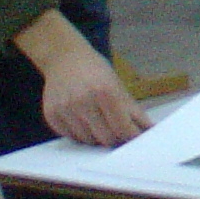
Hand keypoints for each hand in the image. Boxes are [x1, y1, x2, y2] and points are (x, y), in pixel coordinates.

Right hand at [18, 13, 149, 146]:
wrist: (64, 58)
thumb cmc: (96, 71)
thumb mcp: (118, 85)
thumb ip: (132, 110)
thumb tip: (148, 130)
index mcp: (105, 92)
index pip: (122, 127)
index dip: (132, 136)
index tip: (136, 138)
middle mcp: (83, 101)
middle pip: (105, 138)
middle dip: (116, 139)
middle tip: (119, 134)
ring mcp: (65, 109)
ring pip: (87, 140)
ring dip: (97, 138)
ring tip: (100, 125)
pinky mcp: (51, 114)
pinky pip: (70, 136)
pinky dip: (80, 134)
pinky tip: (83, 123)